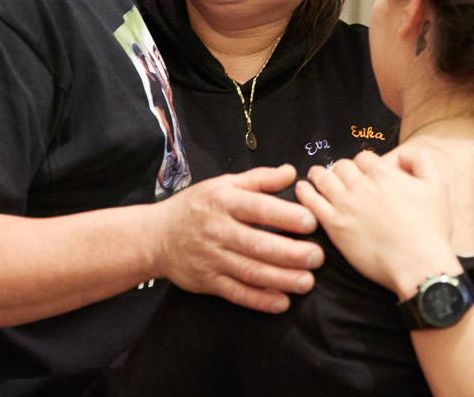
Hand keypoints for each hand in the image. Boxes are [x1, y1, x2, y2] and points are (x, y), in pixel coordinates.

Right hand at [153, 164, 324, 313]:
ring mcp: (212, 258)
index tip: (311, 221)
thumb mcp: (223, 184)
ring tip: (307, 281)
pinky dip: (260, 300)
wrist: (155, 236)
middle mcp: (218, 230)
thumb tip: (292, 172)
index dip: (285, 216)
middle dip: (290, 253)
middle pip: (258, 244)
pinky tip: (282, 302)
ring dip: (282, 279)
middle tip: (318, 256)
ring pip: (251, 271)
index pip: (258, 208)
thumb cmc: (195, 207)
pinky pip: (237, 293)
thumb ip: (259, 179)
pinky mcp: (208, 282)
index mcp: (224, 202)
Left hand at [296, 147, 457, 299]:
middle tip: (339, 176)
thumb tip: (401, 154)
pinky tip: (302, 189)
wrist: (418, 265)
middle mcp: (361, 185)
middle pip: (342, 166)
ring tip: (315, 176)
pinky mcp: (335, 226)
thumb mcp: (438, 185)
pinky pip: (312, 202)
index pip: (364, 158)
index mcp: (383, 173)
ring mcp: (345, 205)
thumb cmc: (431, 229)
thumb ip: (420, 160)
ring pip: (324, 179)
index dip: (363, 164)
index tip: (363, 173)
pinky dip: (305, 192)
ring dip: (318, 175)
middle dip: (342, 169)